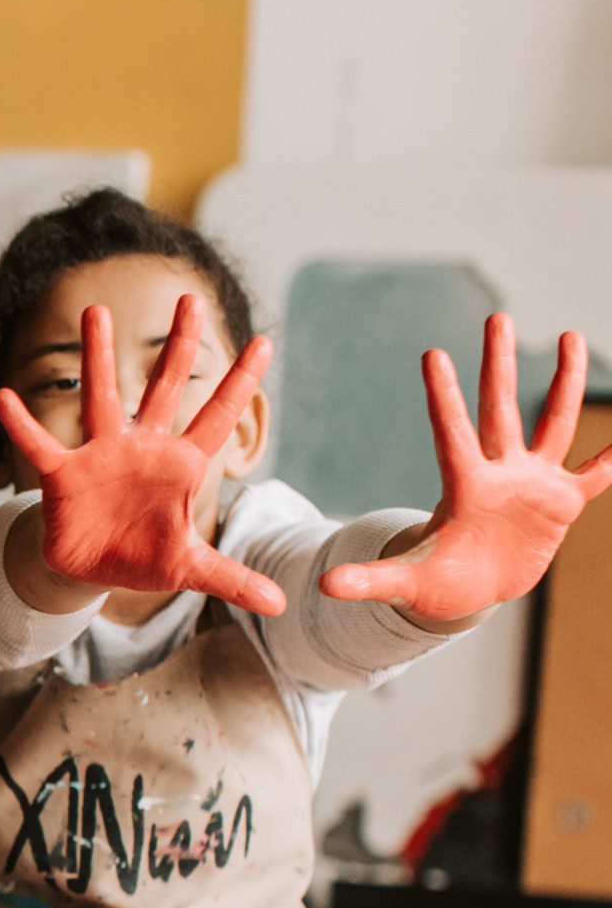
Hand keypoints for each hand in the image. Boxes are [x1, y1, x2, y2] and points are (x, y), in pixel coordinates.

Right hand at [0, 295, 284, 615]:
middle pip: (164, 387)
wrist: (92, 568)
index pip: (217, 417)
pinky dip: (21, 424)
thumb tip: (282, 604)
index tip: (265, 342)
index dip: (239, 383)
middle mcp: (142, 448)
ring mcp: (101, 455)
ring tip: (95, 311)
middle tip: (190, 298)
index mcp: (180, 466)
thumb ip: (230, 578)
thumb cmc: (144, 557)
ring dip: (98, 356)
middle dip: (178, 345)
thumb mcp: (189, 569)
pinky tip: (4, 397)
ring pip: (101, 396)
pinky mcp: (63, 474)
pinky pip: (39, 444)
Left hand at [321, 314, 611, 619]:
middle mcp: (498, 473)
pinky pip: (594, 475)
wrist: (473, 590)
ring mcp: (532, 483)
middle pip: (500, 410)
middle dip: (499, 366)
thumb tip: (322, 586)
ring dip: (563, 383)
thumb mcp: (404, 582)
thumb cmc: (436, 583)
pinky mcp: (560, 503)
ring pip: (552, 424)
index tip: (432, 354)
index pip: (452, 433)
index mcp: (462, 487)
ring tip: (569, 335)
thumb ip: (370, 580)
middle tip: (497, 316)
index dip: (444, 396)